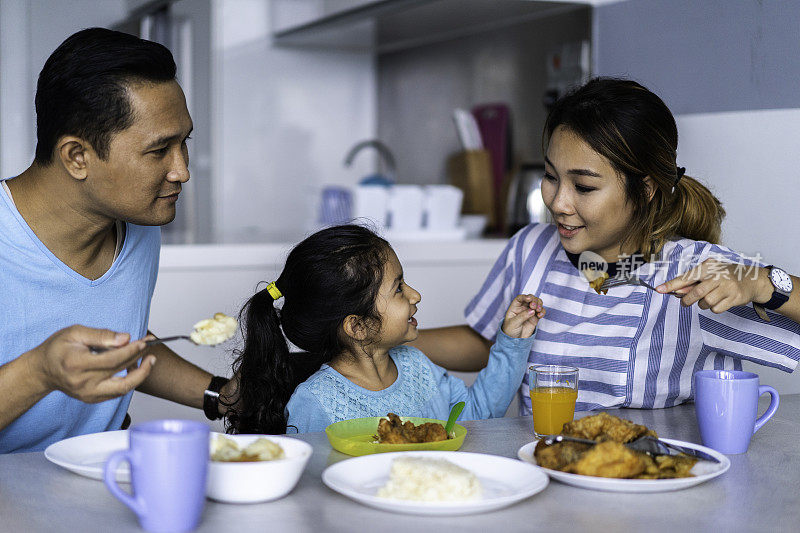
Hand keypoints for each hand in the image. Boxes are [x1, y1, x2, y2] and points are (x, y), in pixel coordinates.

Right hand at [29, 325, 155, 402]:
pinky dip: (130, 381)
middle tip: (150, 346)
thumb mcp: (75, 332)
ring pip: (123, 389)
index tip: (144, 342)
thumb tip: (125, 338)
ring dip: (141, 374)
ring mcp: (88, 394)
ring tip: (149, 360)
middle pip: (121, 374)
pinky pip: (117, 392)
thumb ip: (101, 335)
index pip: (113, 360)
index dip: (132, 351)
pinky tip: (134, 367)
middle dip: (140, 359)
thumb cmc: (57, 349)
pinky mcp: (92, 399)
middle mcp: (83, 383)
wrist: (43, 370)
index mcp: (77, 364)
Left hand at [502, 294, 545, 337]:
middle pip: (530, 299)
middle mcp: (522, 308)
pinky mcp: (535, 318)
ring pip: (537, 303)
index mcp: (515, 307)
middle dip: (534, 300)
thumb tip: (532, 310)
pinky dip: (542, 311)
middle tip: (533, 306)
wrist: (515, 341)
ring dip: (539, 304)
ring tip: (538, 310)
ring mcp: (529, 312)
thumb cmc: (510, 331)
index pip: (520, 298)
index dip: (525, 297)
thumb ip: (522, 316)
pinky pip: (540, 312)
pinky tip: (540, 315)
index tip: (529, 299)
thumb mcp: (514, 323)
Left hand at [656, 259, 770, 313]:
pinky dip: (714, 309)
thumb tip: (676, 292)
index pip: (687, 276)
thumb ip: (692, 282)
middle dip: (687, 300)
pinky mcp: (735, 297)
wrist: (752, 279)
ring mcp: (728, 286)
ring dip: (702, 304)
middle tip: (684, 302)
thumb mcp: (708, 273)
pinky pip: (716, 309)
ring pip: (706, 302)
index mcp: (709, 266)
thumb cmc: (724, 276)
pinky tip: (719, 302)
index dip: (672, 284)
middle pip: (696, 292)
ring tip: (708, 299)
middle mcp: (719, 275)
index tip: (659, 289)